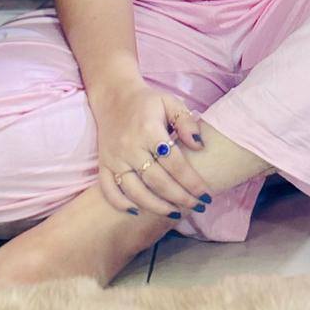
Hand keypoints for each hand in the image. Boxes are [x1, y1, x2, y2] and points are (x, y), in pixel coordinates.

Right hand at [94, 79, 214, 217]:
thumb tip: (199, 146)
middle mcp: (130, 146)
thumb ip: (186, 123)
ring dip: (156, 206)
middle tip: (197, 207)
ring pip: (135, 191)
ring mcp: (114, 157)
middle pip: (157, 181)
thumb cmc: (148, 102)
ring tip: (175, 213)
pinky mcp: (103, 164)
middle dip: (180, 197)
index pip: (174, 163)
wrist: (114, 97)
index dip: (192, 181)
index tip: (206, 195)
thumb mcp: (171, 103)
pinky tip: (138, 212)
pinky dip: (121, 204)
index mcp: (149, 129)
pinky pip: (109, 190)